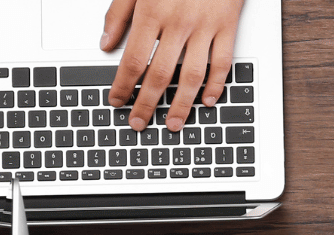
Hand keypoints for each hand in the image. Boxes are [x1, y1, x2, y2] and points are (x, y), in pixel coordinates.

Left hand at [101, 0, 245, 132]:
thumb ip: (118, 14)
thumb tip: (105, 44)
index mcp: (152, 12)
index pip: (133, 60)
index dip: (123, 86)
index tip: (116, 101)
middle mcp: (178, 22)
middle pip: (160, 74)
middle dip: (146, 103)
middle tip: (138, 123)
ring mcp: (205, 26)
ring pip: (192, 75)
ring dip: (181, 105)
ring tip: (172, 123)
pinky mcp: (228, 25)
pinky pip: (223, 63)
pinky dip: (216, 85)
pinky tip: (207, 101)